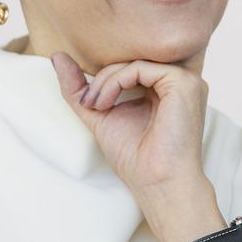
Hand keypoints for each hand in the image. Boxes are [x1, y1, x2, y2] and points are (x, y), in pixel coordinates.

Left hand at [49, 52, 209, 193]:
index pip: (129, 67)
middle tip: (88, 103)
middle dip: (102, 78)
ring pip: (134, 62)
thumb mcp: (100, 115)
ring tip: (96, 105)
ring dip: (106, 80)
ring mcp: (185, 81)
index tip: (86, 103)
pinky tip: (107, 103)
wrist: (157, 184)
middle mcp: (178, 82)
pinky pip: (140, 68)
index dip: (103, 79)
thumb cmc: (135, 158)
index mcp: (165, 89)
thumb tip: (56, 56)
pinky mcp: (183, 84)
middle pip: (131, 61)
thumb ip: (79, 88)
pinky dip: (116, 81)